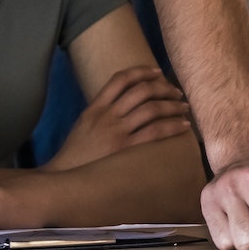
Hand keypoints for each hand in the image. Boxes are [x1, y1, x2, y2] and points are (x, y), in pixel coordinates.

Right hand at [48, 66, 193, 169]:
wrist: (64, 177)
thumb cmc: (76, 154)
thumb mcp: (84, 124)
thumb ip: (102, 111)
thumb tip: (124, 103)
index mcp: (95, 107)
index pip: (120, 79)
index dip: (142, 71)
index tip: (157, 72)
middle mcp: (107, 115)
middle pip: (141, 90)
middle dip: (163, 88)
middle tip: (176, 92)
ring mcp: (116, 132)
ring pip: (151, 109)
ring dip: (172, 105)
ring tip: (184, 107)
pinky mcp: (125, 149)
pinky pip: (154, 132)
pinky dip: (172, 126)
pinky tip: (183, 126)